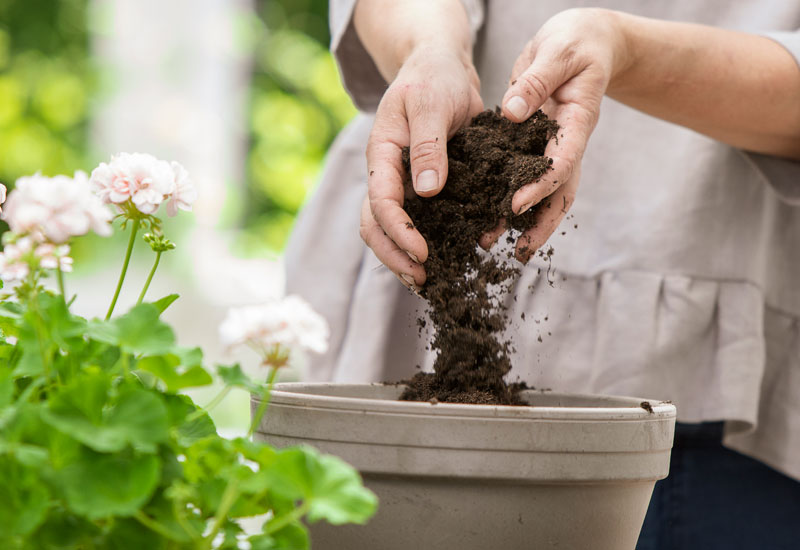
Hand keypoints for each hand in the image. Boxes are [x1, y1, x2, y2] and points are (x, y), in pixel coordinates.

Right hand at [359, 47, 483, 288]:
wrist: (442, 70)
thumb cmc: (433, 80)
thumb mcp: (431, 104)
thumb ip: (428, 146)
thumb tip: (427, 191)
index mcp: (382, 155)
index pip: (380, 202)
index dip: (398, 231)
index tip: (421, 252)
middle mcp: (387, 174)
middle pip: (376, 226)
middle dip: (395, 256)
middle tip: (421, 278)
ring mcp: (403, 184)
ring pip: (393, 229)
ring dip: (405, 257)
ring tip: (428, 278)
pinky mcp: (425, 188)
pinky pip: (423, 220)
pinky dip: (434, 239)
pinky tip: (452, 254)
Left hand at [498, 9, 627, 260]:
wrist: (587, 41)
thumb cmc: (576, 41)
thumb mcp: (557, 52)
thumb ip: (536, 81)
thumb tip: (511, 113)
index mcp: (577, 122)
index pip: (562, 162)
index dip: (541, 186)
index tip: (516, 205)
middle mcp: (568, 142)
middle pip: (561, 192)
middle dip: (541, 224)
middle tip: (519, 252)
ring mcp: (553, 146)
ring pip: (545, 192)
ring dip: (524, 221)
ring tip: (491, 241)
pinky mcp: (536, 143)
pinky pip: (526, 176)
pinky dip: (509, 197)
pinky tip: (485, 212)